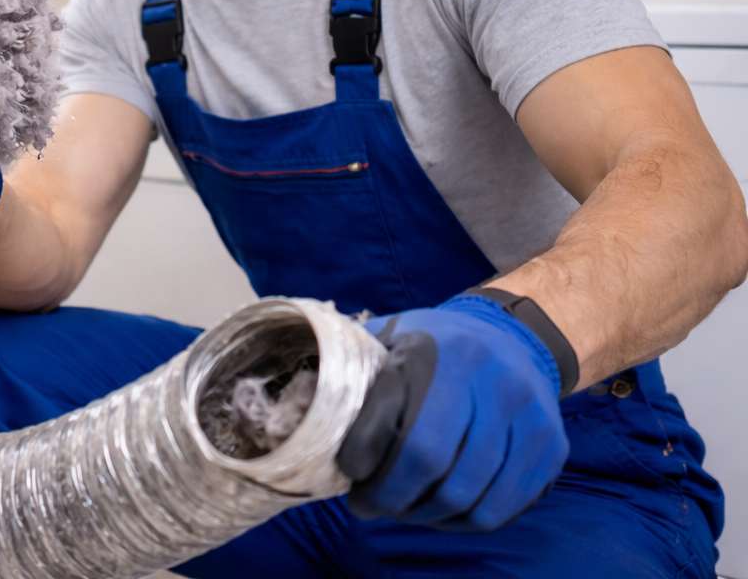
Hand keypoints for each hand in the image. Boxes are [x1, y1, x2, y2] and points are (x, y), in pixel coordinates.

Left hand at [336, 294, 569, 531]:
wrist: (513, 336)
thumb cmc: (434, 346)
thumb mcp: (392, 336)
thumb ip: (356, 369)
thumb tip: (308, 409)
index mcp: (436, 349)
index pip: (390, 420)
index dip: (361, 460)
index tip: (346, 475)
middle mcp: (488, 378)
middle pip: (430, 464)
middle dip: (389, 496)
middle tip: (368, 505)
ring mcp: (527, 414)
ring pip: (468, 495)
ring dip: (424, 515)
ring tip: (402, 508)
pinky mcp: (551, 447)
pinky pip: (501, 508)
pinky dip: (462, 521)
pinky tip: (440, 510)